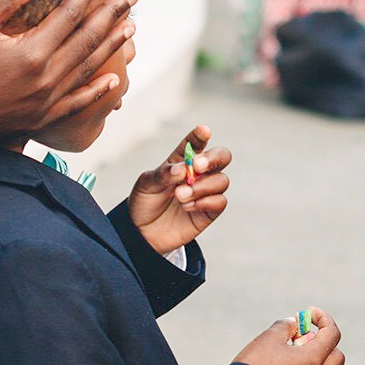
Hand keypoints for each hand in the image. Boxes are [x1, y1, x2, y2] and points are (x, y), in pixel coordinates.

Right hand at [0, 0, 136, 143]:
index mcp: (31, 52)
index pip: (68, 16)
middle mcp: (45, 78)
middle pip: (88, 40)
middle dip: (112, 15)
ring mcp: (46, 102)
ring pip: (89, 70)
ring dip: (113, 47)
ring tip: (131, 28)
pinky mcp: (41, 119)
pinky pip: (77, 104)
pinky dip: (98, 93)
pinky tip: (116, 81)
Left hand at [127, 125, 230, 256]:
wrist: (142, 233)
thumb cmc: (145, 202)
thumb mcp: (146, 184)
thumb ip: (163, 174)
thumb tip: (182, 168)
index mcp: (182, 160)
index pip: (196, 143)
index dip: (201, 135)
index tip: (203, 131)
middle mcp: (198, 173)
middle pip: (222, 156)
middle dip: (213, 159)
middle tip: (196, 166)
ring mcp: (205, 192)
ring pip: (222, 180)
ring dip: (202, 186)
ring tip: (180, 196)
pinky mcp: (209, 211)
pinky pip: (220, 201)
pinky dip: (205, 202)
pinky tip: (187, 207)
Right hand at [233, 309, 344, 364]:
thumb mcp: (269, 337)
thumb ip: (286, 326)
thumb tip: (294, 325)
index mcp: (313, 361)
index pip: (332, 335)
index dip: (323, 319)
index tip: (309, 313)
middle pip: (336, 357)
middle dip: (325, 342)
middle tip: (303, 335)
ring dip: (310, 357)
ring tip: (284, 350)